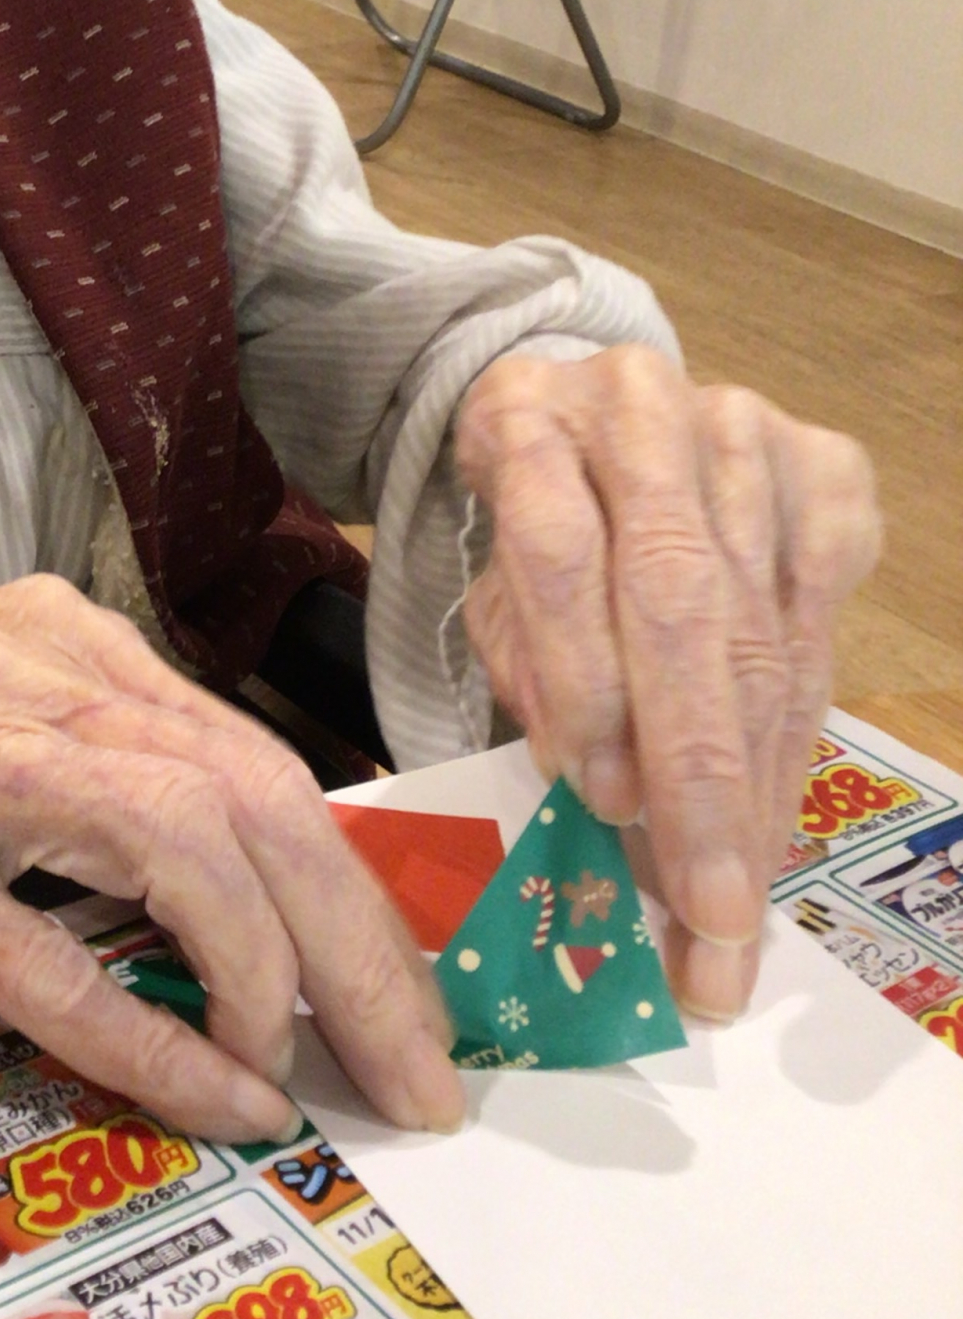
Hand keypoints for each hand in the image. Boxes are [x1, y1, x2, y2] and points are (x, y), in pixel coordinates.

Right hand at [0, 575, 463, 1140]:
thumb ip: (112, 791)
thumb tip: (269, 919)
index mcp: (62, 642)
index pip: (256, 758)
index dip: (353, 889)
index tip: (408, 998)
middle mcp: (23, 676)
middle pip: (253, 796)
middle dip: (359, 946)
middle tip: (421, 1071)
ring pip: (178, 845)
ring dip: (271, 977)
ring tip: (303, 1072)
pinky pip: (49, 958)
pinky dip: (150, 1037)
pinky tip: (213, 1095)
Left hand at [455, 348, 880, 1018]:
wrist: (600, 411)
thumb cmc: (535, 521)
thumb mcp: (492, 585)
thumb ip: (529, 670)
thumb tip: (596, 785)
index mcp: (525, 417)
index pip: (560, 551)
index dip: (584, 681)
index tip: (601, 808)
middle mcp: (642, 407)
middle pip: (680, 598)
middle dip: (697, 774)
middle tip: (706, 911)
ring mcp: (746, 428)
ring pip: (763, 626)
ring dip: (755, 782)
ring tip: (740, 901)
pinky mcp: (825, 462)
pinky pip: (824, 618)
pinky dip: (799, 729)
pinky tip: (774, 820)